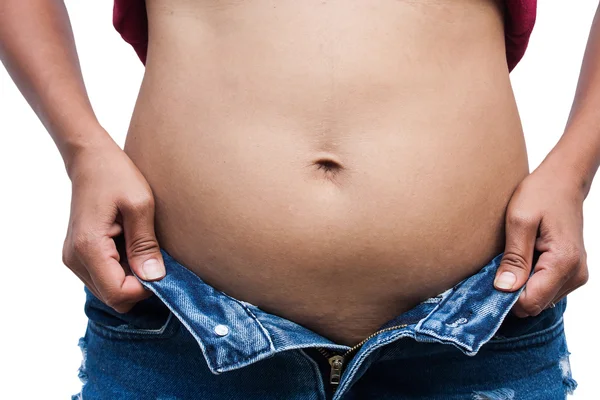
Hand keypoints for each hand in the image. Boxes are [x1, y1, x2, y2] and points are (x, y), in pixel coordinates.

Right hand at [62, 137, 165, 312]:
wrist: (91, 158)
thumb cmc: (116, 175)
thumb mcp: (140, 205)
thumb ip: (145, 244)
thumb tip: (154, 278)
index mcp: (88, 248)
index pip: (118, 294)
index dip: (145, 289)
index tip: (162, 268)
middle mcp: (74, 259)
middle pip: (113, 297)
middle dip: (139, 285)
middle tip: (155, 256)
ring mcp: (73, 259)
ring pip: (109, 290)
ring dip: (131, 277)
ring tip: (141, 246)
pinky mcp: (78, 255)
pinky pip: (104, 277)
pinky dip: (122, 269)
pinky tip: (130, 246)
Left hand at [493, 160, 588, 317]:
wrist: (563, 181)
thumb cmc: (541, 194)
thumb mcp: (519, 221)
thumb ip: (514, 257)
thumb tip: (505, 289)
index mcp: (563, 262)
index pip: (531, 302)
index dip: (506, 299)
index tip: (488, 284)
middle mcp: (575, 274)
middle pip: (535, 305)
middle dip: (512, 293)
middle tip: (496, 269)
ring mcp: (576, 275)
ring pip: (540, 300)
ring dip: (521, 286)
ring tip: (511, 260)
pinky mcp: (571, 272)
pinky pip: (545, 289)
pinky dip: (529, 281)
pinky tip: (521, 261)